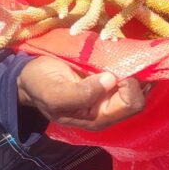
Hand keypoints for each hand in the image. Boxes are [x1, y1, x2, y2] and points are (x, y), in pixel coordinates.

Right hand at [17, 56, 145, 130]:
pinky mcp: (106, 81)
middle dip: (135, 76)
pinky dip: (128, 63)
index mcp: (98, 117)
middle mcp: (108, 108)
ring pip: (137, 84)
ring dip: (134, 68)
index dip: (129, 85)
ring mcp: (109, 94)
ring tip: (123, 53)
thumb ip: (81, 94)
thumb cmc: (40, 86)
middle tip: (121, 58)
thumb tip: (111, 79)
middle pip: (140, 96)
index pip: (131, 104)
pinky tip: (121, 52)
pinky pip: (127, 74)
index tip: (113, 69)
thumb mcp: (54, 93)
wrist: (29, 77)